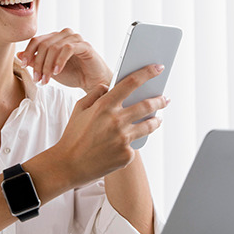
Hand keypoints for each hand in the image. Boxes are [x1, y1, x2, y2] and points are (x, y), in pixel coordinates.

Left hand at [17, 28, 111, 91]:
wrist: (92, 82)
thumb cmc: (73, 74)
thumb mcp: (49, 69)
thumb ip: (36, 61)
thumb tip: (19, 55)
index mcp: (55, 38)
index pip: (36, 40)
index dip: (28, 52)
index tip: (24, 66)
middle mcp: (64, 35)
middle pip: (43, 45)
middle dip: (38, 64)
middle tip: (38, 79)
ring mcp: (75, 38)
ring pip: (54, 47)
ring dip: (48, 65)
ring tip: (47, 79)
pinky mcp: (84, 45)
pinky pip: (68, 49)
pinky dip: (60, 61)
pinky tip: (57, 72)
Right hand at [52, 64, 169, 186]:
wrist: (68, 165)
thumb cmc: (73, 135)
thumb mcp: (79, 108)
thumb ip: (95, 93)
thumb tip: (109, 86)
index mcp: (104, 105)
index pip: (131, 83)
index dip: (147, 73)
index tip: (158, 67)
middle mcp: (116, 120)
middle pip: (147, 105)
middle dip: (160, 100)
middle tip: (165, 98)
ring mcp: (123, 139)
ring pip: (149, 126)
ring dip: (156, 120)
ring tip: (158, 118)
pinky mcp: (126, 155)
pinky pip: (134, 145)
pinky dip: (131, 143)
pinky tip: (124, 144)